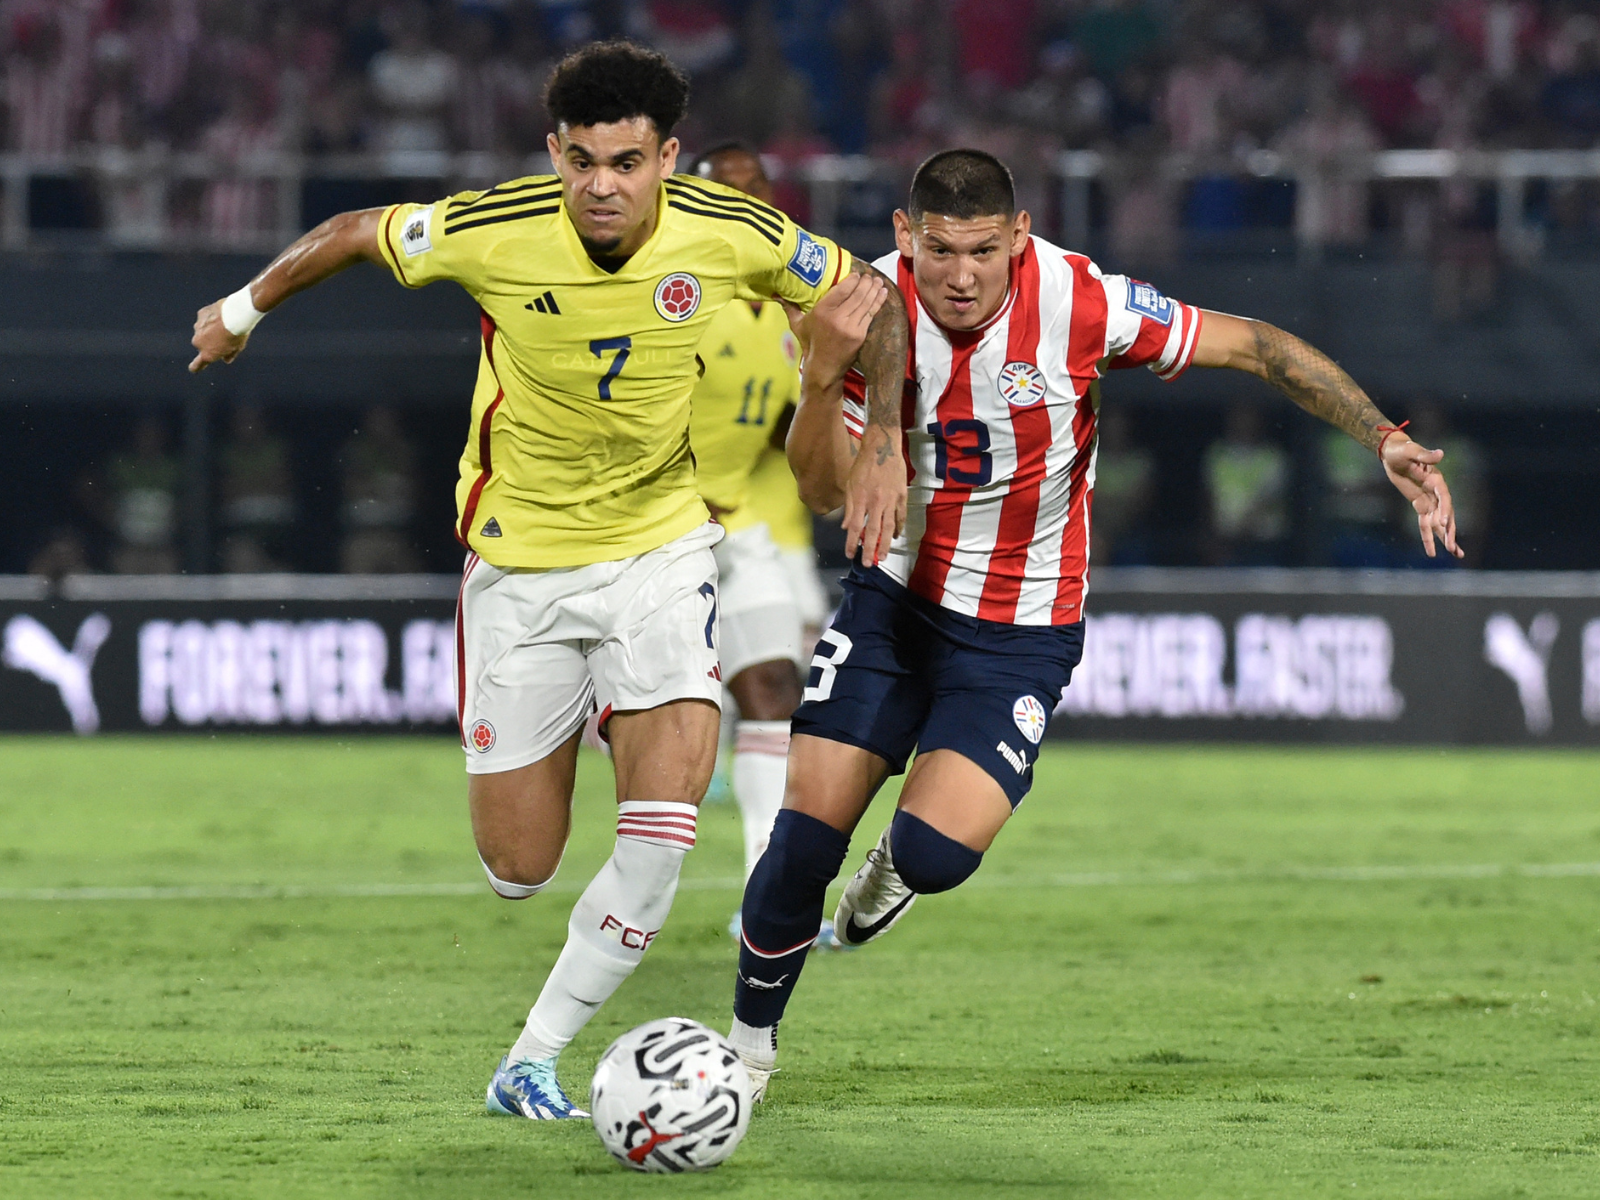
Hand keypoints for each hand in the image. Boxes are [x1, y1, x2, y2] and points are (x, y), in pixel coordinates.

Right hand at [189, 300, 248, 373]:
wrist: (235, 314)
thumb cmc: (237, 334)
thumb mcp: (237, 348)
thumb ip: (229, 355)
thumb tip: (225, 359)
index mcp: (207, 354)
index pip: (197, 365)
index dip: (196, 367)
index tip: (194, 368)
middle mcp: (198, 342)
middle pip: (202, 344)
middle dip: (209, 341)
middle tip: (224, 336)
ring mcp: (197, 328)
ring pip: (202, 330)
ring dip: (210, 329)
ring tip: (225, 324)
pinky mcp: (200, 315)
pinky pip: (205, 318)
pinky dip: (211, 318)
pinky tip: (221, 315)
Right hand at [797, 272, 886, 387]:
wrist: (823, 368)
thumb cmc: (810, 344)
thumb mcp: (797, 325)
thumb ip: (789, 307)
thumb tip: (776, 294)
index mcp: (822, 311)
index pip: (841, 290)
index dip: (852, 280)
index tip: (857, 274)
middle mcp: (837, 318)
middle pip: (856, 294)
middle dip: (865, 283)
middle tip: (870, 276)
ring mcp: (850, 327)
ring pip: (865, 303)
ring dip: (874, 290)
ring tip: (878, 281)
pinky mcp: (859, 335)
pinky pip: (871, 315)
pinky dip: (878, 303)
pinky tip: (882, 294)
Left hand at [843, 423, 906, 568]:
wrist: (882, 446)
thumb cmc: (863, 464)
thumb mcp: (850, 484)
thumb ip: (849, 507)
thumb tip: (846, 526)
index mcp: (861, 499)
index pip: (856, 527)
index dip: (852, 543)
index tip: (850, 555)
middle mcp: (876, 502)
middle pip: (873, 531)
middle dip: (870, 550)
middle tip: (869, 564)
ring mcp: (891, 499)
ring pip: (889, 527)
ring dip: (886, 543)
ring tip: (884, 556)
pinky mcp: (902, 495)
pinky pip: (900, 516)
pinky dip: (898, 527)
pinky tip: (896, 536)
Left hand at [1381, 435, 1462, 558]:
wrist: (1393, 453)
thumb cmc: (1401, 450)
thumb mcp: (1411, 451)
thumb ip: (1425, 455)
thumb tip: (1440, 453)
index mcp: (1436, 479)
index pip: (1443, 497)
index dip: (1444, 510)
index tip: (1442, 523)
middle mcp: (1436, 491)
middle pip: (1446, 514)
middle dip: (1449, 531)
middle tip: (1453, 548)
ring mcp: (1429, 500)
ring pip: (1438, 522)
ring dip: (1445, 538)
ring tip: (1455, 554)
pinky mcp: (1420, 505)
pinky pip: (1425, 524)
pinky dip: (1428, 537)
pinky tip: (1432, 552)